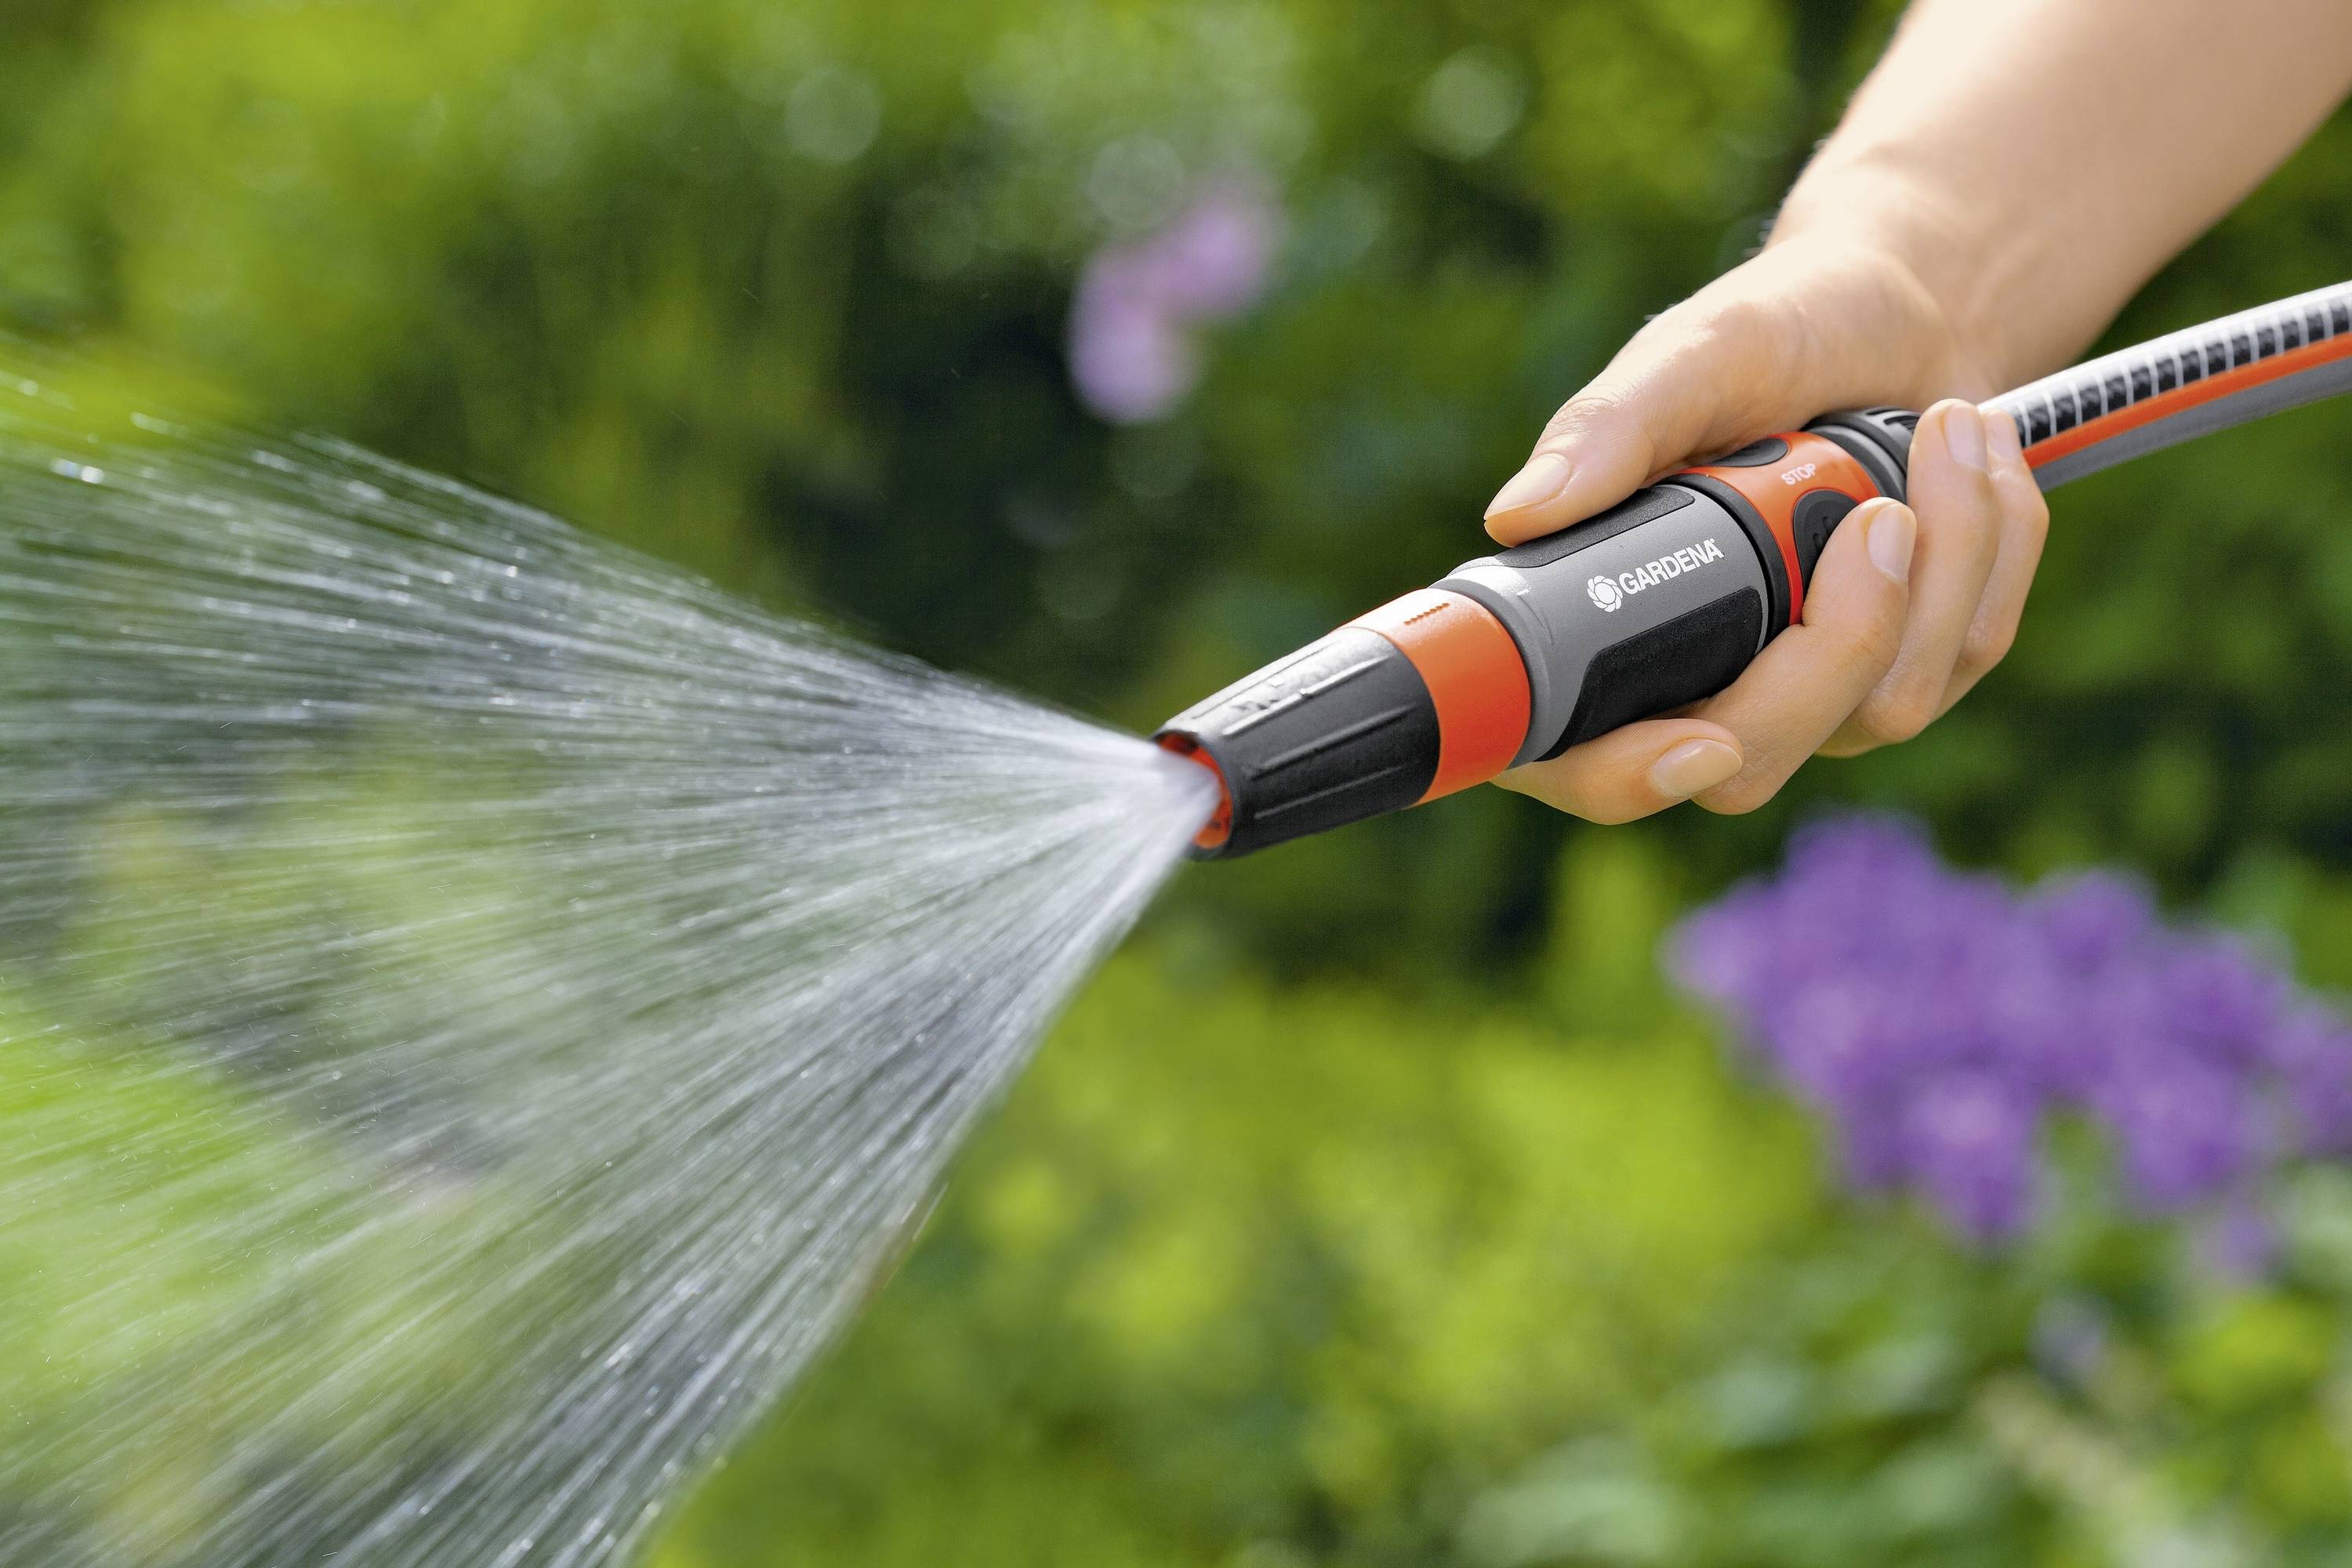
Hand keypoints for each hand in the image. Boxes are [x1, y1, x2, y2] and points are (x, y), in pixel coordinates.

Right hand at [1482, 233, 2049, 821]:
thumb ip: (1611, 430)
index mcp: (1599, 618)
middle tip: (1882, 514)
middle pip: (1747, 762)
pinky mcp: (1903, 675)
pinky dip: (1996, 548)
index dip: (1628, 775)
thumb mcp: (1694, 355)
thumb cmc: (1781, 329)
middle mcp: (1692, 679)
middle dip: (1839, 646)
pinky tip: (1978, 461)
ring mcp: (1800, 696)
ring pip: (1883, 707)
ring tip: (1947, 424)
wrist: (1909, 312)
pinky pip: (1968, 656)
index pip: (1578, 759)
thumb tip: (1519, 517)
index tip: (1701, 740)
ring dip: (1943, 563)